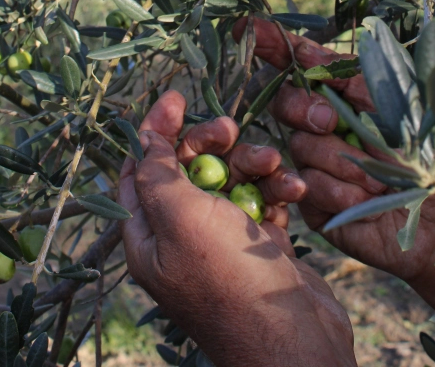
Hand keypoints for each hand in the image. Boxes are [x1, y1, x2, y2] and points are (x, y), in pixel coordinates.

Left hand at [118, 90, 356, 366]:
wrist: (292, 337)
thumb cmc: (228, 278)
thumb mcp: (180, 217)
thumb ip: (157, 171)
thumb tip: (142, 134)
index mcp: (149, 236)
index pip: (140, 170)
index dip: (155, 131)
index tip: (177, 97)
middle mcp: (182, 237)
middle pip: (189, 168)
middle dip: (212, 142)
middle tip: (230, 129)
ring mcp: (223, 241)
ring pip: (231, 179)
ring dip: (254, 164)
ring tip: (273, 165)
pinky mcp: (260, 245)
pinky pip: (263, 200)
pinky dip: (277, 190)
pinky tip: (293, 190)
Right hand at [233, 18, 434, 326]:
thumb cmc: (425, 153)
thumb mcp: (389, 101)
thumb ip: (344, 74)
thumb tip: (301, 48)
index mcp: (341, 94)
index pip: (297, 63)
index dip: (270, 43)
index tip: (246, 26)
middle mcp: (322, 125)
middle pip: (284, 102)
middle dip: (303, 108)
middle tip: (332, 122)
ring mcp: (315, 163)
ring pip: (299, 146)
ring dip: (341, 160)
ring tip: (377, 177)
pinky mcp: (313, 203)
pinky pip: (307, 186)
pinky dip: (339, 190)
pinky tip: (365, 198)